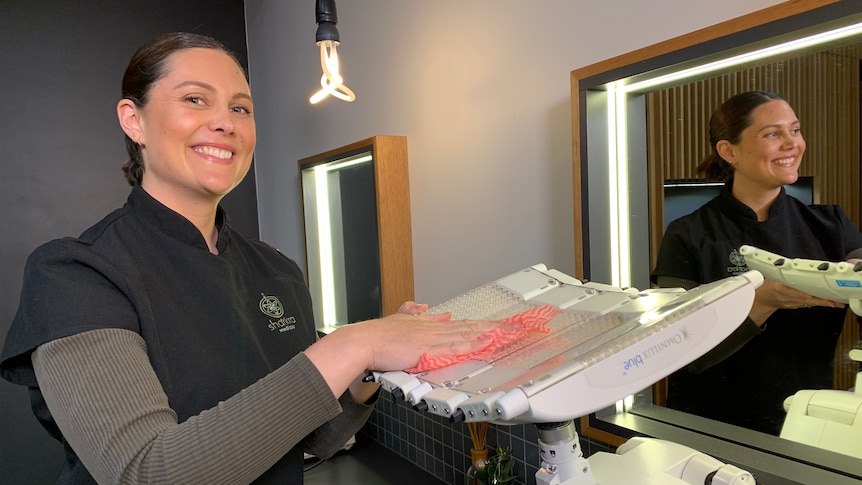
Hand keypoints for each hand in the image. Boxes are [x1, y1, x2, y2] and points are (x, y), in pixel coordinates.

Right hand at [347, 308, 505, 371]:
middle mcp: (433, 327)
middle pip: (470, 325)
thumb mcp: (399, 320)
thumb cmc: (377, 337)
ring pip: (467, 333)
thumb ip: (415, 314)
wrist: (364, 341)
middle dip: (495, 325)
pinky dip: (472, 343)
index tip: (498, 323)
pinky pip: (455, 346)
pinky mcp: (428, 349)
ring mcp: (432, 337)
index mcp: (428, 323)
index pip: (461, 323)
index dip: (481, 323)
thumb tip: (429, 308)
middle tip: (517, 325)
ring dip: (490, 332)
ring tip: (510, 332)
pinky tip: (486, 340)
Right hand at [749, 278, 843, 324]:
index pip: (796, 291)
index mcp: (780, 289)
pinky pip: (809, 304)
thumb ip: (779, 272)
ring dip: (823, 303)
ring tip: (836, 303)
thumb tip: (787, 265)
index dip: (808, 293)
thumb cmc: (765, 288)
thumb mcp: (768, 277)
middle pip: (808, 299)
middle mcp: (788, 297)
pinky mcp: (796, 306)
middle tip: (835, 301)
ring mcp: (792, 303)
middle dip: (822, 300)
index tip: (818, 292)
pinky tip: (827, 303)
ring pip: (810, 303)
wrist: (762, 301)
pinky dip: (818, 303)